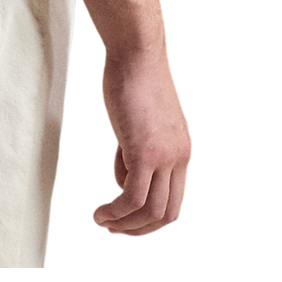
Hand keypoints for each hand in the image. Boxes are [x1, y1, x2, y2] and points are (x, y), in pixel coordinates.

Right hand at [88, 46, 191, 240]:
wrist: (136, 50)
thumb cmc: (135, 75)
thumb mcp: (142, 122)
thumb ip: (137, 151)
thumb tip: (123, 175)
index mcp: (182, 151)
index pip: (174, 203)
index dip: (150, 222)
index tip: (128, 225)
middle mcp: (180, 157)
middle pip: (166, 215)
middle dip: (136, 231)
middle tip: (113, 230)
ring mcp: (165, 156)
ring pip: (149, 212)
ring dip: (122, 224)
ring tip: (101, 221)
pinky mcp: (145, 152)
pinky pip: (131, 197)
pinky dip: (113, 211)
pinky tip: (99, 210)